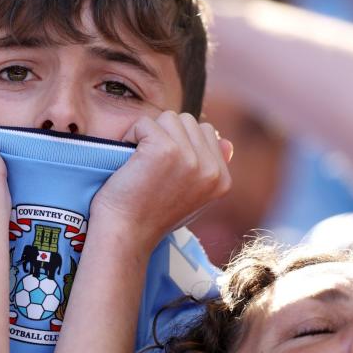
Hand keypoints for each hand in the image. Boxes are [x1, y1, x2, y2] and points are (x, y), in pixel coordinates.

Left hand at [90, 111, 232, 249]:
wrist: (126, 234)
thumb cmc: (150, 217)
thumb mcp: (191, 197)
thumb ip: (208, 170)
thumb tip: (226, 142)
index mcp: (222, 180)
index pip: (206, 133)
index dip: (179, 143)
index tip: (163, 171)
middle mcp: (212, 169)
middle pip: (188, 121)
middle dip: (165, 135)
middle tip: (149, 166)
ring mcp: (191, 158)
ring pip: (169, 118)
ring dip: (148, 134)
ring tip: (140, 163)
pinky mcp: (166, 149)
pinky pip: (145, 122)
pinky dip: (130, 136)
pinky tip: (129, 162)